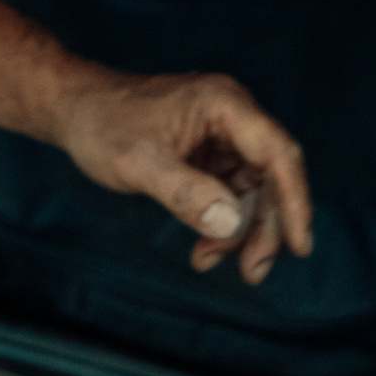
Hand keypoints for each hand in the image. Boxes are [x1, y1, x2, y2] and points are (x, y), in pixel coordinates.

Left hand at [50, 70, 314, 282]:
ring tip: (207, 260)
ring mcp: (223, 137)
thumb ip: (184, 193)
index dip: (295, 201)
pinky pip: (231, 194)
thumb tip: (230, 224)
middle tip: (252, 271)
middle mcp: (233, 117)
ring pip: (254, 191)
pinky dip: (222, 223)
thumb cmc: (102, 124)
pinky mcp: (210, 155)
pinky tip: (203, 250)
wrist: (75, 110)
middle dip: (265, 227)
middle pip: (272, 177)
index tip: (299, 247)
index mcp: (225, 104)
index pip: (278, 154)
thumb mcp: (138, 162)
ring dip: (240, 231)